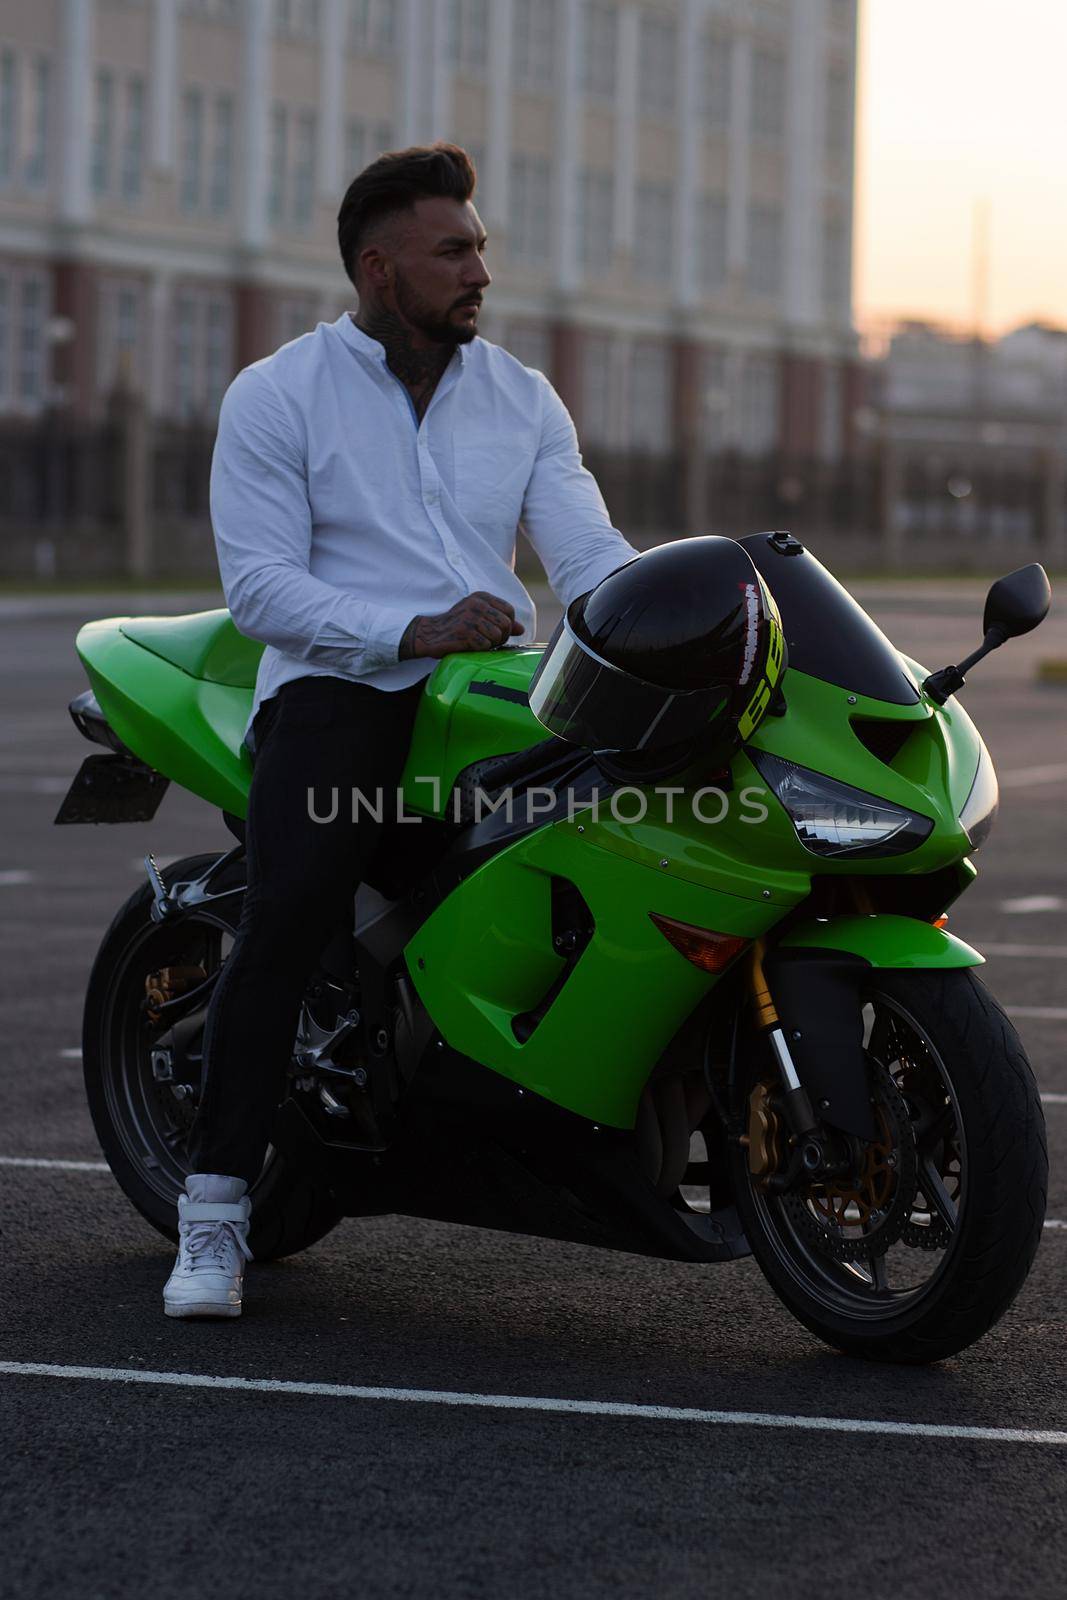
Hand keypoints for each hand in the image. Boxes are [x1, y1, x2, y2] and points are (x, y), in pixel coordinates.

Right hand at [398, 592, 523, 659]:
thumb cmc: (456, 626)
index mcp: (481, 597)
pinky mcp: (464, 632)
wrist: (430, 634)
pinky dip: (480, 649)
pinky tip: (470, 646)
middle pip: (506, 624)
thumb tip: (521, 629)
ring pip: (497, 636)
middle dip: (502, 637)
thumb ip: (500, 620)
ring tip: (479, 643)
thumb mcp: (478, 617)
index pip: (509, 611)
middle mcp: (476, 604)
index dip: (508, 625)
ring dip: (491, 644)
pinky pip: (485, 645)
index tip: (497, 632)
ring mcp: (470, 618)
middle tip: (489, 641)